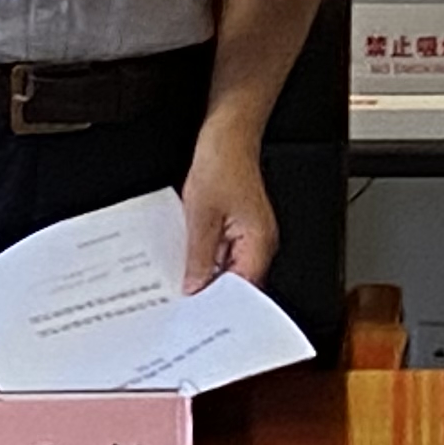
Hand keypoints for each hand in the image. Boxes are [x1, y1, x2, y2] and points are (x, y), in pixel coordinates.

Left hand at [180, 137, 278, 289]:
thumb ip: (199, 256)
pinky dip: (206, 255)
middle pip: (237, 279)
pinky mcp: (238, 225)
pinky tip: (188, 255)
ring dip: (206, 270)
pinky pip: (223, 250)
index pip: (244, 288)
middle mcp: (260, 241)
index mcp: (259, 242)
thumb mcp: (201, 215)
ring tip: (183, 276)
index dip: (220, 302)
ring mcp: (250, 233)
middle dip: (211, 288)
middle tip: (185, 299)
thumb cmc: (223, 163)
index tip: (197, 311)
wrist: (228, 133)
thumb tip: (194, 286)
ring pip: (227, 265)